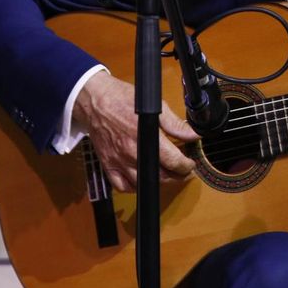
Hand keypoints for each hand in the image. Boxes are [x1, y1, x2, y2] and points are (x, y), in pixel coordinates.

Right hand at [73, 71, 198, 192]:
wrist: (95, 102)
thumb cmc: (122, 99)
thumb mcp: (155, 106)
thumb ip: (175, 124)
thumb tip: (193, 134)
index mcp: (146, 136)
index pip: (173, 161)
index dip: (186, 166)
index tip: (190, 164)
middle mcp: (133, 152)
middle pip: (161, 176)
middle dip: (176, 176)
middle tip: (182, 170)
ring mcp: (119, 161)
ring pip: (144, 184)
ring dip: (158, 182)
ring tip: (166, 173)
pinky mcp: (108, 165)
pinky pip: (122, 186)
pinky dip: (133, 187)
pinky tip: (141, 179)